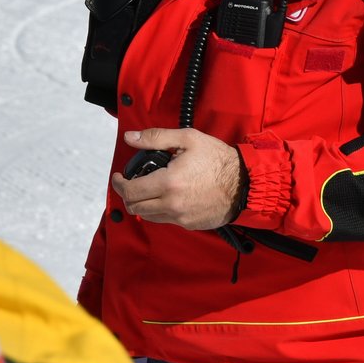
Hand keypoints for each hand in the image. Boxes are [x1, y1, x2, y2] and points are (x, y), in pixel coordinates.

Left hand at [111, 127, 242, 230]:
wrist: (244, 184)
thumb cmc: (217, 159)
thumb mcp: (188, 139)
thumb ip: (155, 138)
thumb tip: (130, 138)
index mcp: (168, 182)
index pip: (130, 190)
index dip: (119, 184)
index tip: (118, 177)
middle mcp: (171, 204)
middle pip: (135, 207)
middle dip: (128, 194)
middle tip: (131, 183)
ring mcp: (180, 217)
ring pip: (148, 216)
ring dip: (142, 204)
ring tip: (148, 190)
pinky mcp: (189, 224)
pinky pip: (165, 220)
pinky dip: (160, 210)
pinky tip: (168, 197)